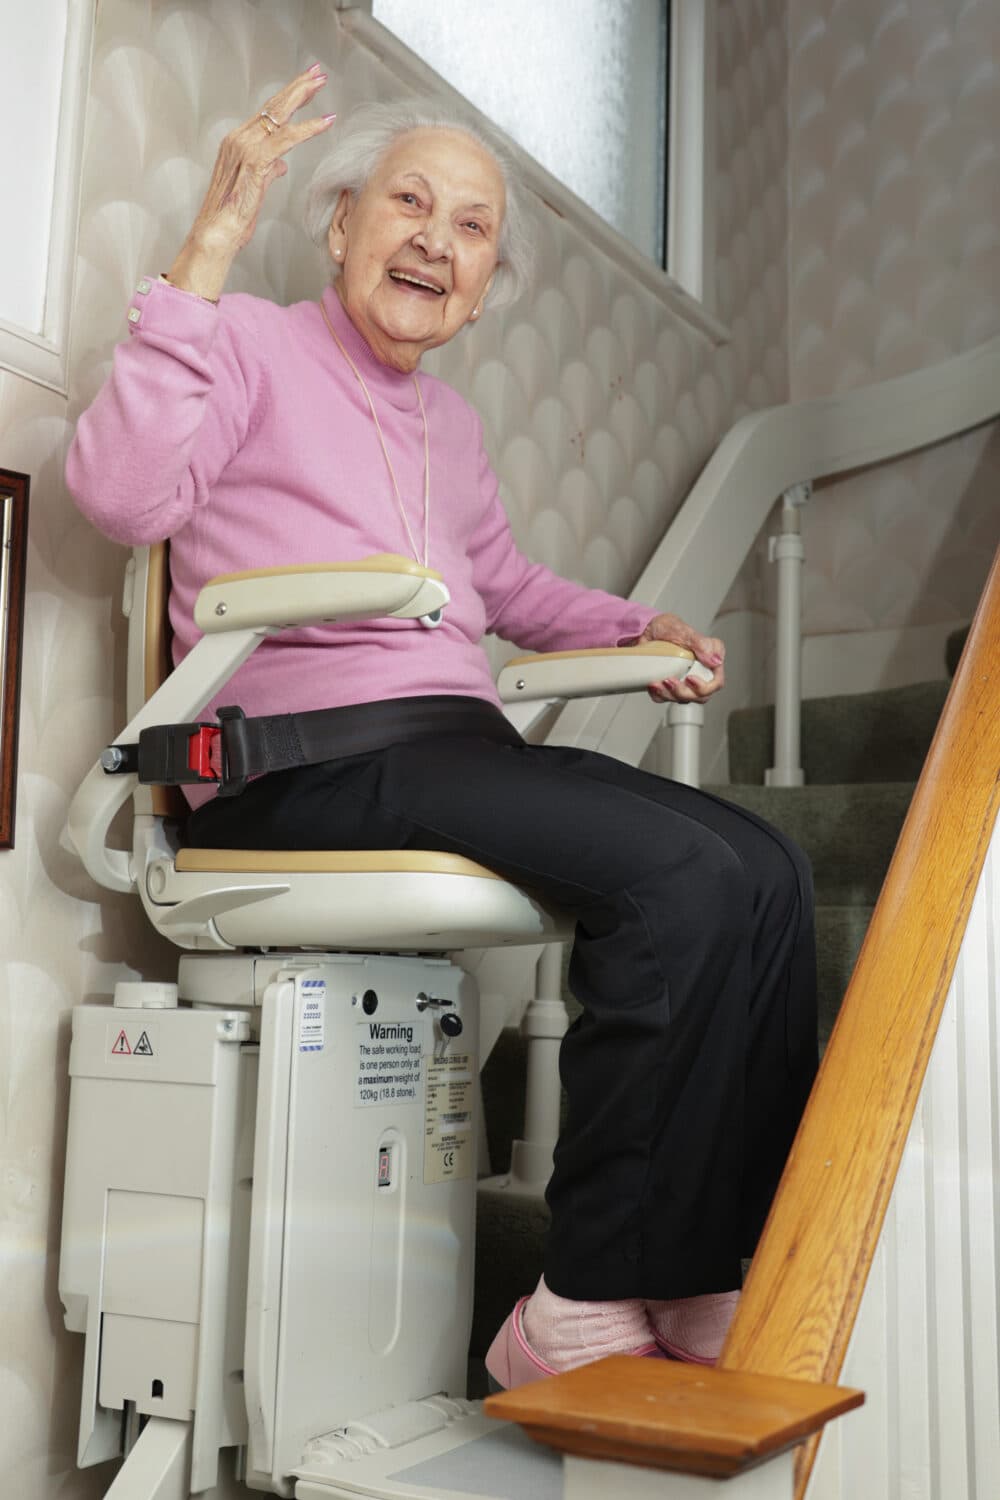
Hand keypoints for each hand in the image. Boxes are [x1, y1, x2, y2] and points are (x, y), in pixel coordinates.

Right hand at [165, 66, 335, 300]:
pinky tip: (324, 122)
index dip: (288, 98)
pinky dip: (307, 129)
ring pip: (279, 115)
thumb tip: (281, 164)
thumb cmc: (233, 218)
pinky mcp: (255, 162)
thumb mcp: (255, 190)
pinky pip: (286, 139)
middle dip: (297, 87)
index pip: (267, 114)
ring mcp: (245, 148)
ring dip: (303, 97)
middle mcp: (238, 140)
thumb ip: (268, 171)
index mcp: (237, 144)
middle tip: (317, 71)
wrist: (216, 234)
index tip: (306, 85)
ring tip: (321, 84)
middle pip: (273, 106)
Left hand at [637, 613, 725, 704]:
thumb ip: (702, 645)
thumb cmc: (668, 627)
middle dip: (683, 693)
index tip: (690, 679)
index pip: (716, 682)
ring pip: (682, 699)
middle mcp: (698, 672)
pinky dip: (658, 694)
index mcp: (708, 660)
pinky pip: (666, 697)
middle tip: (670, 680)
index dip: (705, 687)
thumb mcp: (685, 632)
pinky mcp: (669, 685)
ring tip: (658, 682)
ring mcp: (683, 680)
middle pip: (699, 696)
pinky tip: (653, 684)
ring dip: (669, 694)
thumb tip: (715, 661)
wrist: (646, 630)